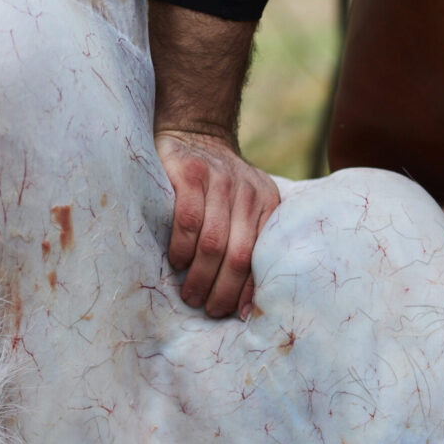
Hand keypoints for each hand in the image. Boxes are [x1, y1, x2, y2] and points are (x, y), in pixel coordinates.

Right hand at [156, 130, 279, 317]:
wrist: (194, 130)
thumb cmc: (216, 182)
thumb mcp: (243, 202)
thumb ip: (246, 236)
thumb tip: (244, 301)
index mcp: (267, 202)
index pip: (260, 255)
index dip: (247, 289)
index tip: (235, 313)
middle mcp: (248, 192)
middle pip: (238, 254)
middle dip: (221, 289)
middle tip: (206, 308)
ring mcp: (220, 180)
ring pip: (213, 241)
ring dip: (199, 275)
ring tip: (189, 295)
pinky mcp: (191, 173)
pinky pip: (188, 220)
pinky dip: (182, 247)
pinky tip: (177, 262)